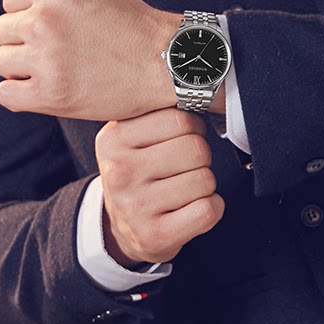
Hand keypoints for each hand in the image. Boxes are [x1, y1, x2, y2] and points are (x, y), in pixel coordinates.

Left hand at [0, 0, 180, 123]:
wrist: (166, 62)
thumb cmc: (130, 26)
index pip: (9, 0)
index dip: (30, 14)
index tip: (55, 27)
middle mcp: (44, 19)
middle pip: (2, 31)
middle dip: (23, 40)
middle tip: (58, 50)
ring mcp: (45, 58)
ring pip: (1, 61)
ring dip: (21, 67)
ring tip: (53, 68)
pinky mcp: (50, 94)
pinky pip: (6, 94)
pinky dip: (18, 94)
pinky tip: (41, 89)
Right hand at [95, 109, 224, 265]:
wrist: (122, 227)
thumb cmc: (137, 172)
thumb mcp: (131, 136)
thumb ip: (158, 111)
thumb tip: (200, 86)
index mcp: (113, 140)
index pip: (180, 118)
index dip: (192, 127)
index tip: (181, 137)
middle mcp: (119, 173)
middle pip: (196, 149)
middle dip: (200, 156)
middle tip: (184, 165)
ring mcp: (136, 207)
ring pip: (205, 180)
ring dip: (204, 184)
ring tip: (183, 188)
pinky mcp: (155, 236)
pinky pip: (208, 210)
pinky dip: (211, 207)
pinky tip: (191, 208)